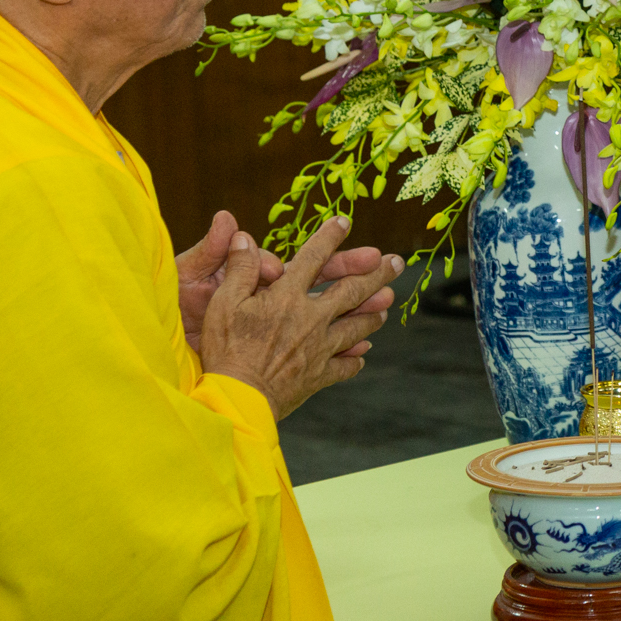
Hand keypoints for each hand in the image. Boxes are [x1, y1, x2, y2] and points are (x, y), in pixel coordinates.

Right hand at [177, 210, 396, 353]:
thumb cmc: (226, 350)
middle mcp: (311, 318)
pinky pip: (344, 365)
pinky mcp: (319, 375)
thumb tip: (244, 237)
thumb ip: (240, 269)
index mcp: (287, 297)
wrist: (239, 398)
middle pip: (352, 291)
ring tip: (387, 306)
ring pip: (356, 326)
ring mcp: (319, 348)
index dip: (328, 237)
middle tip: (397, 262)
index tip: (344, 222)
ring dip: (373, 314)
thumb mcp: (223, 303)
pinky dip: (355, 358)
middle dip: (377, 274)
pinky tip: (363, 355)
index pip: (313, 258)